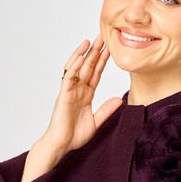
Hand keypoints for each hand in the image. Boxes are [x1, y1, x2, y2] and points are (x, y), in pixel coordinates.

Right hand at [40, 34, 121, 154]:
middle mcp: (78, 90)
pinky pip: (68, 78)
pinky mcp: (63, 95)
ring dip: (83, 55)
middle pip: (88, 67)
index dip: (103, 62)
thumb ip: (106, 110)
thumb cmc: (74, 134)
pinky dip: (73, 67)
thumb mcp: (96, 121)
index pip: (96, 74)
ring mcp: (70, 91)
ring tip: (90, 41)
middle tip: (103, 37)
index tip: (111, 49)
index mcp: (86, 95)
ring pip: (77, 68)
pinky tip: (80, 57)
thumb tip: (119, 100)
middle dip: (95, 52)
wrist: (61, 144)